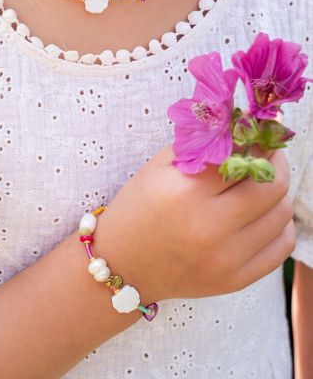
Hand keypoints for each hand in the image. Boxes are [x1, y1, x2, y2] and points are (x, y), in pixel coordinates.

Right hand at [93, 143, 294, 301]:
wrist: (122, 265)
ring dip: (277, 192)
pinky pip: (282, 248)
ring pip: (282, 214)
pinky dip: (280, 225)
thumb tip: (242, 125)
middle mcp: (209, 226)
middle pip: (272, 185)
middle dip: (276, 161)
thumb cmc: (138, 208)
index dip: (257, 139)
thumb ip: (200, 143)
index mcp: (186, 191)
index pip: (243, 156)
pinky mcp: (235, 280)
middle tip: (268, 153)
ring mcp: (225, 258)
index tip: (259, 132)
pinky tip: (264, 214)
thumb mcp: (159, 166)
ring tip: (262, 183)